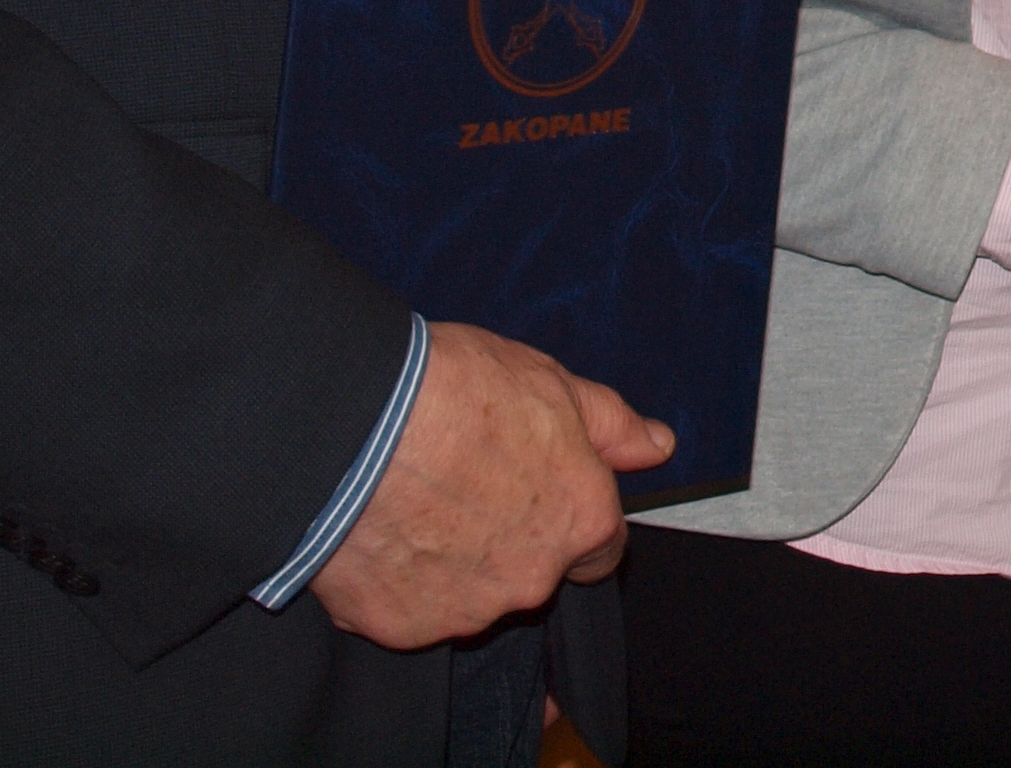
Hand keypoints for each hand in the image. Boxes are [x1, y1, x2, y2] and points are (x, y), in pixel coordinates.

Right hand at [308, 322, 672, 648]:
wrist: (354, 425)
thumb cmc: (455, 394)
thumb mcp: (553, 385)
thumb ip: (612, 427)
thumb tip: (656, 446)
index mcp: (581, 521)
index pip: (602, 551)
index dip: (574, 521)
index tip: (541, 495)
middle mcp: (532, 580)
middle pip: (531, 572)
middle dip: (507, 537)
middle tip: (464, 483)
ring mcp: (464, 610)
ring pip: (469, 595)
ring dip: (452, 562)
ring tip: (415, 500)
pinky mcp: (398, 627)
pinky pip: (406, 609)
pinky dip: (396, 580)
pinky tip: (381, 530)